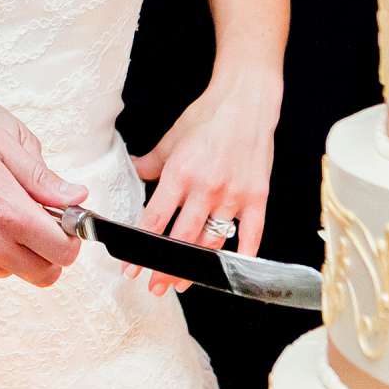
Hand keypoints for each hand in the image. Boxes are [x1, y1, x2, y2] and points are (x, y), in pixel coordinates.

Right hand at [0, 107, 85, 287]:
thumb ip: (40, 177)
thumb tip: (77, 196)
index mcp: (8, 214)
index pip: (64, 252)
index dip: (70, 238)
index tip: (63, 222)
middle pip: (43, 274)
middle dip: (47, 252)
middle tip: (35, 223)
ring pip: (8, 272)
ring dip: (11, 252)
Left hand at [131, 71, 281, 293]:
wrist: (246, 101)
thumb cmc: (207, 117)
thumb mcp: (171, 139)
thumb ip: (151, 163)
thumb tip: (132, 173)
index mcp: (179, 174)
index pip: (155, 220)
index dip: (141, 248)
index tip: (131, 268)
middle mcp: (205, 188)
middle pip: (182, 239)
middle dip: (165, 267)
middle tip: (154, 286)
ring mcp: (233, 194)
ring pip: (212, 241)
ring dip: (197, 266)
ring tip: (183, 282)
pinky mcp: (257, 196)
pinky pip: (251, 234)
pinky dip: (243, 255)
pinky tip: (231, 271)